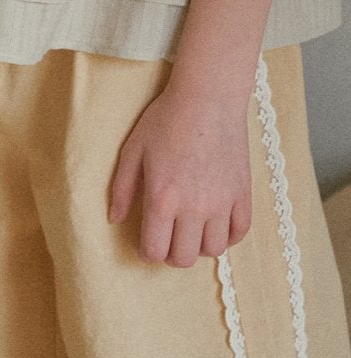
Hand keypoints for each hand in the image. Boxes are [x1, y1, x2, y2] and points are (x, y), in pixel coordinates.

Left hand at [108, 84, 251, 266]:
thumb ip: (121, 188)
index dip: (147, 252)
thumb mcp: (133, 150)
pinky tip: (215, 223)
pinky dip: (227, 236)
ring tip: (190, 230)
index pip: (155, 251)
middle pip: (183, 259)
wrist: (207, 99)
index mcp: (162, 199)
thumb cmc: (166, 120)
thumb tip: (114, 218)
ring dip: (199, 246)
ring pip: (213, 251)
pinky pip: (239, 234)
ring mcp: (222, 204)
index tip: (147, 241)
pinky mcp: (243, 195)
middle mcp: (193, 208)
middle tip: (167, 237)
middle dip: (171, 253)